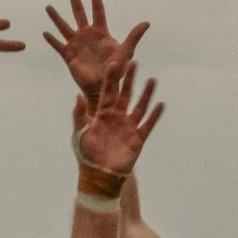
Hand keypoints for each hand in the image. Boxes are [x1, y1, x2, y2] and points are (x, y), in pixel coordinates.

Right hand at [43, 0, 148, 101]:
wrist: (103, 86)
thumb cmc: (116, 70)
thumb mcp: (126, 52)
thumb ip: (134, 37)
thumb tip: (146, 23)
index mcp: (100, 32)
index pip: (97, 10)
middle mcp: (86, 35)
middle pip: (79, 12)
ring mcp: (76, 45)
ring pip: (64, 27)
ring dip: (56, 17)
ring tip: (48, 7)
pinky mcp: (69, 56)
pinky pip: (58, 46)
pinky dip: (52, 40)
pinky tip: (44, 33)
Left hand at [74, 57, 163, 176]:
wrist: (99, 174)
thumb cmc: (86, 154)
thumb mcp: (79, 133)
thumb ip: (78, 115)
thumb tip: (77, 96)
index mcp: (102, 114)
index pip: (108, 92)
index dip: (111, 78)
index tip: (114, 63)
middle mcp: (117, 117)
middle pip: (125, 94)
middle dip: (129, 79)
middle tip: (134, 62)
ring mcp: (128, 127)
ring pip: (139, 106)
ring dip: (146, 94)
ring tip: (152, 80)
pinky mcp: (137, 139)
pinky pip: (148, 125)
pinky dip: (154, 115)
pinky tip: (160, 104)